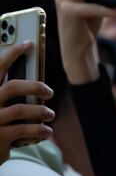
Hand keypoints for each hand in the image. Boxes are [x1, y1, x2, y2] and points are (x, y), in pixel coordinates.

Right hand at [0, 42, 53, 160]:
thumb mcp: (1, 107)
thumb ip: (12, 95)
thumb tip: (40, 86)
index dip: (12, 54)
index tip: (28, 43)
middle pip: (13, 87)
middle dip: (35, 87)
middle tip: (50, 92)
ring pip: (21, 109)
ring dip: (41, 111)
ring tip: (50, 115)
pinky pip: (24, 130)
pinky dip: (40, 130)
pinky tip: (47, 132)